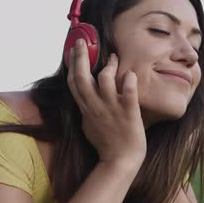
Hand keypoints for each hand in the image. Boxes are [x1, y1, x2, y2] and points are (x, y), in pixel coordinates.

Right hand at [67, 39, 146, 165]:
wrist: (119, 162)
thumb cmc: (106, 144)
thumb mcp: (88, 125)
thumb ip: (86, 108)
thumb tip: (84, 96)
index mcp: (86, 109)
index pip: (74, 82)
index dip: (72, 63)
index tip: (74, 48)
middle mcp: (96, 107)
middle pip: (83, 77)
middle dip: (81, 57)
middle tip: (83, 41)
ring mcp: (112, 109)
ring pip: (105, 80)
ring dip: (110, 66)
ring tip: (115, 58)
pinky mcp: (129, 113)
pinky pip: (128, 93)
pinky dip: (129, 81)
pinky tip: (131, 74)